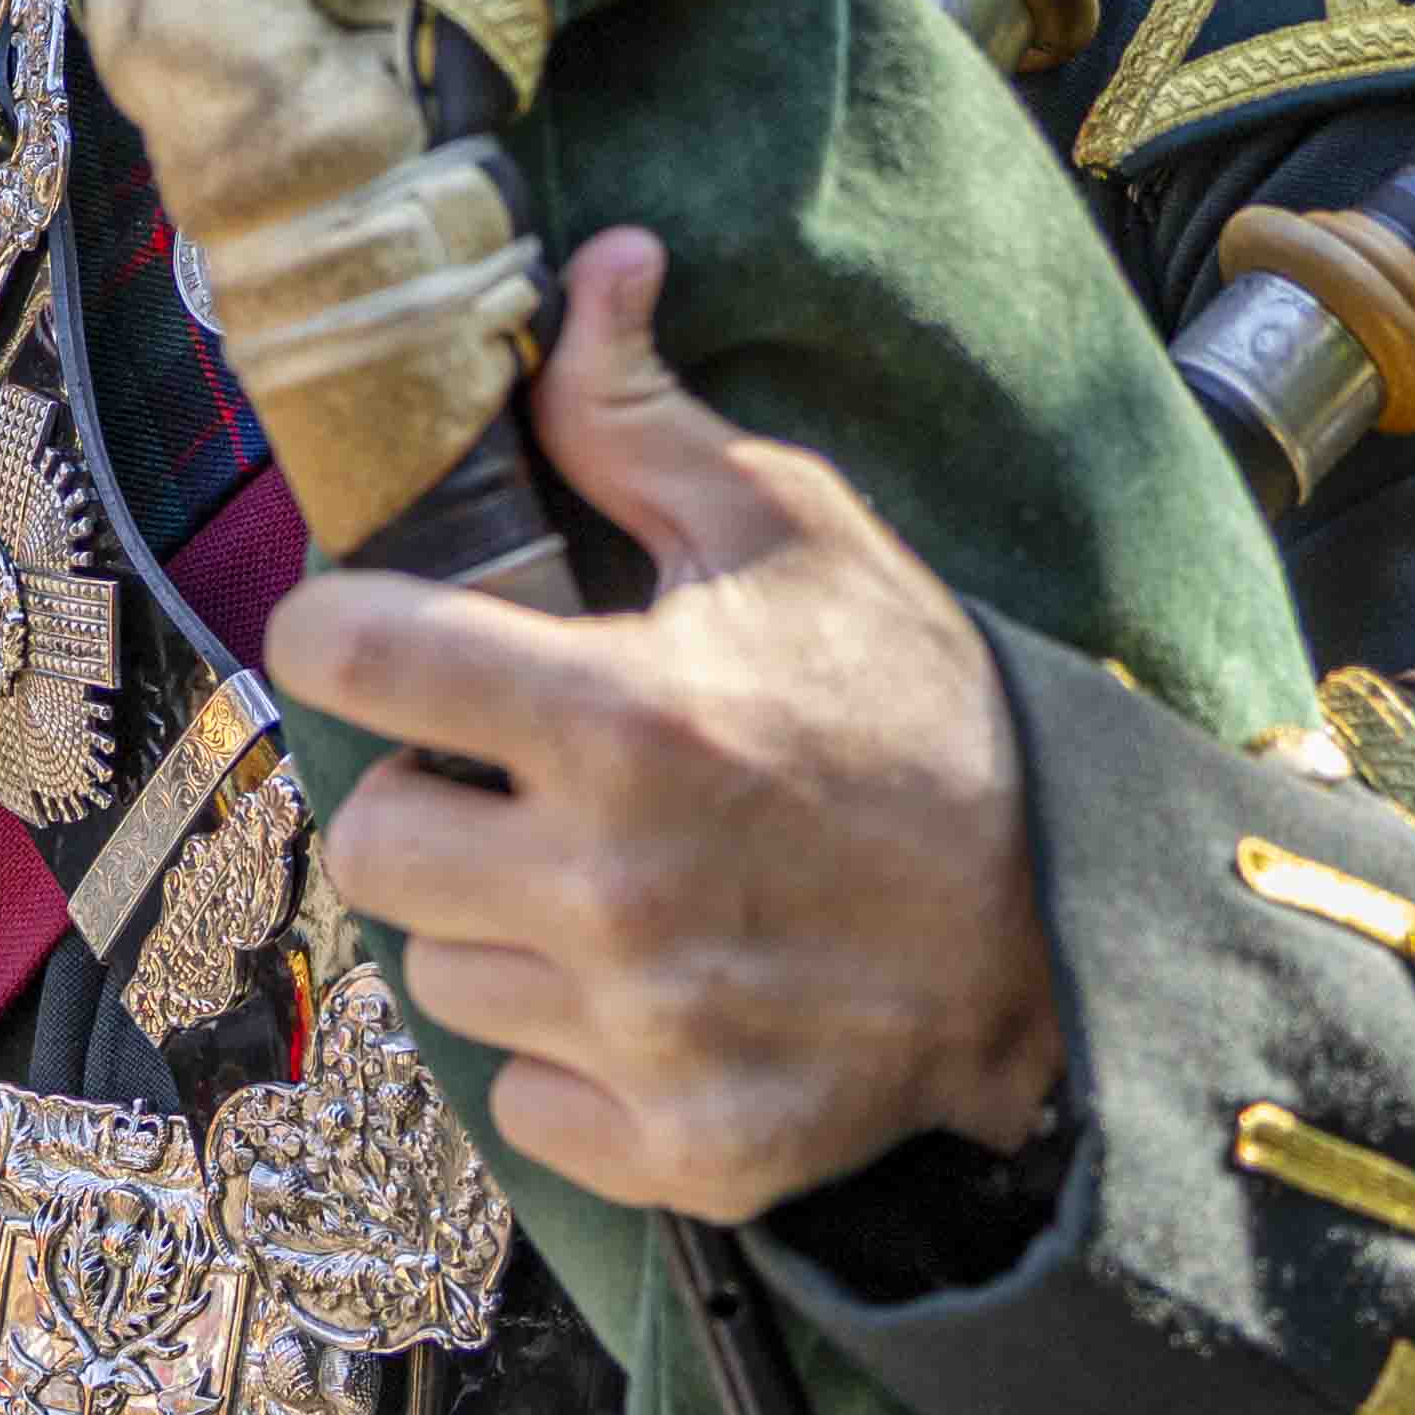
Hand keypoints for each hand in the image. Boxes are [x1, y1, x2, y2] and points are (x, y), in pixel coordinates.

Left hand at [273, 232, 1060, 1223]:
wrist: (1070, 931)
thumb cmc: (922, 714)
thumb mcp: (799, 537)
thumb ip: (646, 421)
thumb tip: (586, 268)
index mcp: (620, 716)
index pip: (347, 656)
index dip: (344, 632)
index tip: (382, 638)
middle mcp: (609, 884)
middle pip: (371, 841)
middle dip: (429, 800)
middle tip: (520, 784)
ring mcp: (640, 1031)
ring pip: (438, 974)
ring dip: (497, 929)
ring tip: (609, 887)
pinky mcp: (678, 1146)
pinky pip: (522, 1099)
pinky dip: (569, 1058)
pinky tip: (654, 994)